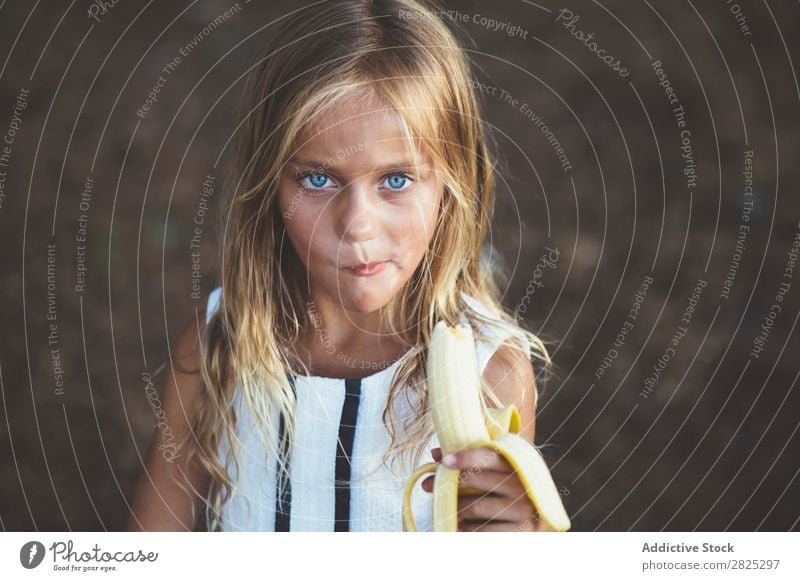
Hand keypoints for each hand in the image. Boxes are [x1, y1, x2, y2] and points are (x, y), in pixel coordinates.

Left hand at [422, 447, 546, 531]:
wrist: (540, 516)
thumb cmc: (509, 487)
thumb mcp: (496, 469)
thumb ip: (470, 459)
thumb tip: (436, 454)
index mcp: (516, 464)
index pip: (489, 457)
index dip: (466, 457)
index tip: (443, 461)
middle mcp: (522, 485)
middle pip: (477, 481)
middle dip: (449, 483)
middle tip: (426, 486)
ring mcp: (522, 510)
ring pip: (476, 508)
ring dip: (456, 508)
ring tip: (449, 509)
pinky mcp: (520, 532)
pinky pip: (483, 530)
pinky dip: (467, 528)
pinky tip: (462, 525)